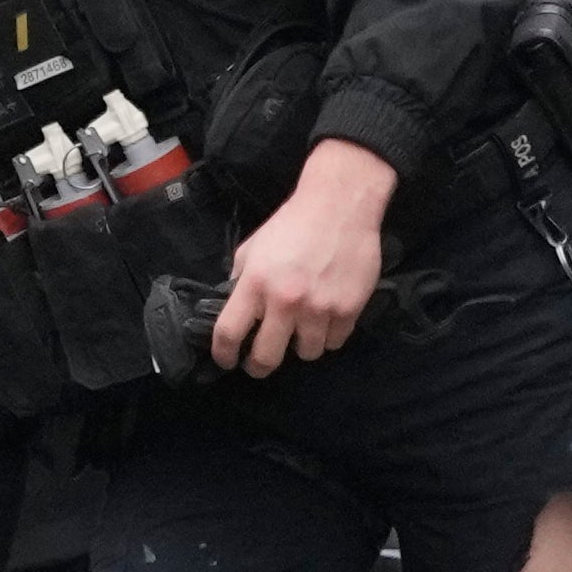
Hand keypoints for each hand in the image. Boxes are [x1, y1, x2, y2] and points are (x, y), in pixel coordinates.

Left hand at [213, 138, 396, 376]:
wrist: (340, 205)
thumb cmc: (293, 224)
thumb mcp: (253, 247)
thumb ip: (241, 280)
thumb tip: (234, 309)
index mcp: (255, 283)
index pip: (229, 332)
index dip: (223, 354)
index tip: (227, 360)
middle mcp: (285, 300)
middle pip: (266, 358)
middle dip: (259, 366)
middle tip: (260, 362)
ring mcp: (319, 308)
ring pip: (306, 354)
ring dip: (300, 346)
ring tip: (301, 330)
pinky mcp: (348, 310)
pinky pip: (334, 342)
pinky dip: (328, 336)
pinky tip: (325, 319)